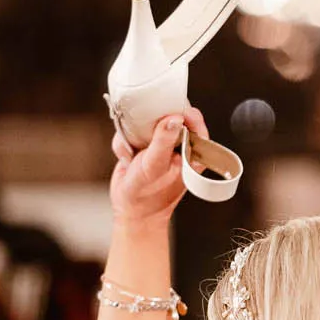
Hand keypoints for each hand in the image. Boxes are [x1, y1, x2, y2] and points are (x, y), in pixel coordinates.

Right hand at [110, 110, 206, 226]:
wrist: (130, 211)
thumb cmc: (148, 194)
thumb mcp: (155, 165)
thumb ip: (164, 141)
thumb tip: (175, 118)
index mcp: (191, 152)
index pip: (195, 124)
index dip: (185, 113)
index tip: (172, 108)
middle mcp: (177, 145)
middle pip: (168, 116)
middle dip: (151, 122)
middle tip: (144, 132)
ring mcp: (158, 144)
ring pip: (145, 122)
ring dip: (134, 135)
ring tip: (133, 154)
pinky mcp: (142, 146)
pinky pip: (130, 132)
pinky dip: (124, 143)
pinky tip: (126, 159)